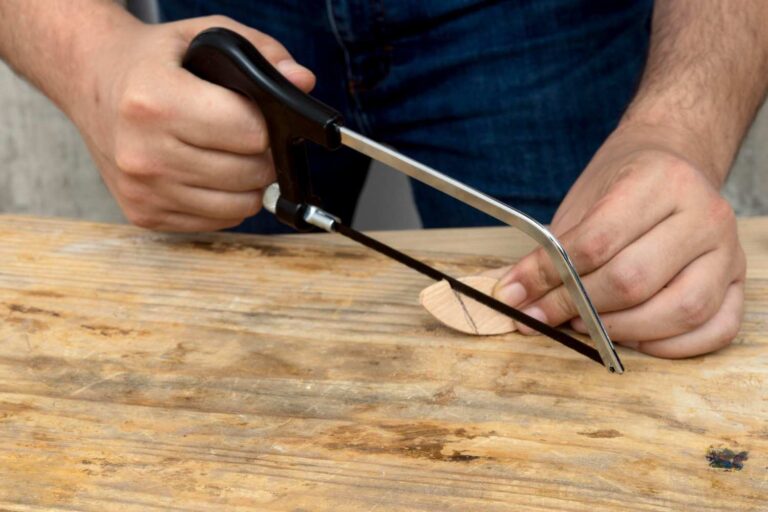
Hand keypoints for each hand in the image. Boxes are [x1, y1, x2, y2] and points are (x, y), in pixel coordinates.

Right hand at [70, 16, 314, 231]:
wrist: (90, 82)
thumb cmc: (152, 61)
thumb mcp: (204, 36)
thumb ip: (261, 52)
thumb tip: (302, 82)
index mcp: (157, 101)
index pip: (250, 133)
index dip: (267, 124)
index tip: (259, 116)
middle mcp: (144, 152)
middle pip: (249, 173)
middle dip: (262, 155)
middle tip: (249, 137)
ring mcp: (142, 189)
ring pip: (239, 205)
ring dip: (248, 183)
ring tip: (232, 154)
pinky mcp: (143, 214)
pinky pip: (217, 221)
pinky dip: (226, 202)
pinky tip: (210, 173)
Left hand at [492, 125, 745, 357]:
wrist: (673, 161)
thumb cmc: (622, 185)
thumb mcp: (582, 204)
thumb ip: (553, 251)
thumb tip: (514, 295)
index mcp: (658, 181)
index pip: (597, 242)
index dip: (551, 278)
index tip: (518, 297)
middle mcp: (704, 214)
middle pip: (635, 280)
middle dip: (580, 307)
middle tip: (547, 316)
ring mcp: (728, 249)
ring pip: (680, 310)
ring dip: (622, 331)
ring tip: (588, 326)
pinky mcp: (739, 280)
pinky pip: (716, 328)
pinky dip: (671, 345)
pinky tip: (635, 339)